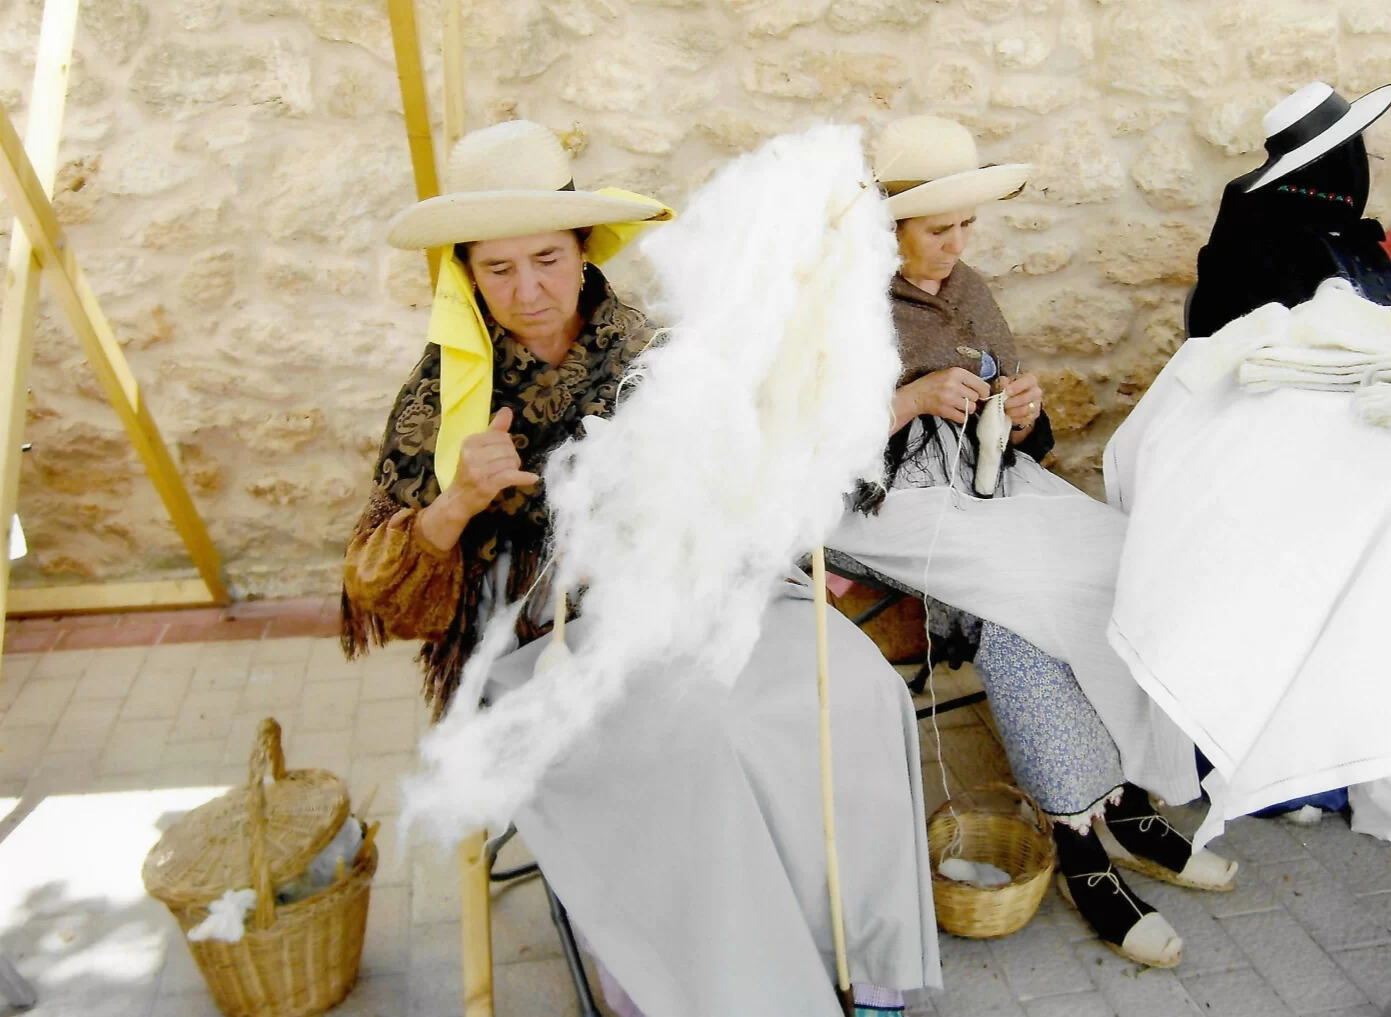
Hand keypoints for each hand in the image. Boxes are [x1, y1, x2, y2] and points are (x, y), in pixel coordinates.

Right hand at [419, 408, 539, 549]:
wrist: (458, 500)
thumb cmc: (470, 473)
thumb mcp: (479, 449)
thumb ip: (495, 430)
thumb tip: (507, 410)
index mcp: (470, 442)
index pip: (501, 436)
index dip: (507, 446)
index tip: (501, 455)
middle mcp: (471, 454)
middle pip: (508, 449)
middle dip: (512, 458)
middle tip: (506, 467)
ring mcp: (478, 470)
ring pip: (511, 462)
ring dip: (515, 469)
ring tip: (508, 475)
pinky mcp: (487, 485)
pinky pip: (511, 476)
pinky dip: (524, 477)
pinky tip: (532, 479)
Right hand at [903, 367, 991, 424]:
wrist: (915, 395)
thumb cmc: (933, 383)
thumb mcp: (949, 373)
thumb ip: (966, 379)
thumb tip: (984, 390)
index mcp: (957, 373)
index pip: (981, 385)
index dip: (984, 391)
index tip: (981, 394)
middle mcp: (954, 385)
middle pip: (976, 397)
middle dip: (972, 399)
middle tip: (964, 398)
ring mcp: (949, 399)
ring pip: (971, 408)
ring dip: (967, 408)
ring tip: (959, 405)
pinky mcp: (945, 411)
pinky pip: (963, 417)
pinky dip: (961, 416)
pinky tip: (955, 411)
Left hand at [1000, 374, 1042, 430]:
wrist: (1013, 400)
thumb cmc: (1008, 389)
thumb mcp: (1004, 383)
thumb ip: (1002, 382)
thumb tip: (1001, 385)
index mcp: (1030, 380)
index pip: (1028, 381)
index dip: (1017, 386)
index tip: (1006, 391)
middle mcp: (1036, 392)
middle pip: (1027, 397)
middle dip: (1013, 402)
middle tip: (1003, 404)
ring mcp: (1037, 405)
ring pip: (1026, 410)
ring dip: (1013, 411)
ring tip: (1005, 411)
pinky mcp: (1034, 416)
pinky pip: (1026, 420)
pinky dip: (1016, 419)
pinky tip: (1009, 417)